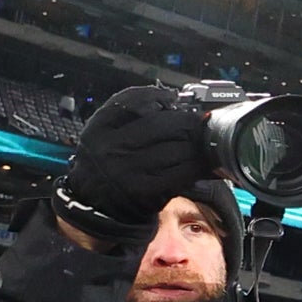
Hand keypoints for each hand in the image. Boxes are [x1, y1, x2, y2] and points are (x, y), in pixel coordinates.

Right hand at [56, 86, 206, 240]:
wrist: (94, 205)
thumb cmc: (106, 166)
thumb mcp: (103, 136)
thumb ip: (127, 119)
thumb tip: (171, 104)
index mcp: (99, 129)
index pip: (129, 102)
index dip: (155, 95)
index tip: (172, 97)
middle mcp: (111, 147)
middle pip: (160, 124)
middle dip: (186, 121)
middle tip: (200, 122)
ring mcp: (129, 170)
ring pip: (174, 148)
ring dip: (197, 145)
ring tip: (207, 143)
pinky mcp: (146, 190)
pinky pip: (180, 173)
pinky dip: (197, 167)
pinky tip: (205, 164)